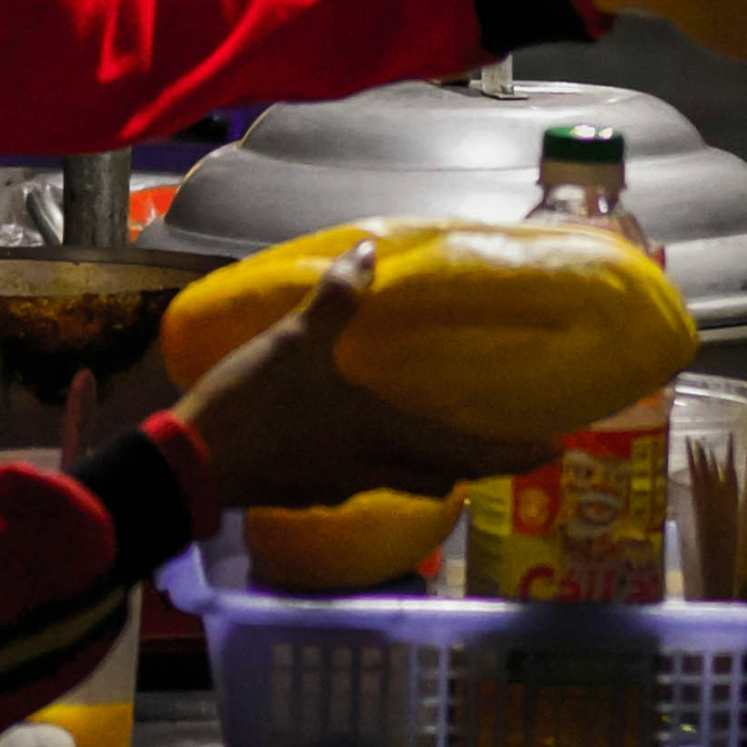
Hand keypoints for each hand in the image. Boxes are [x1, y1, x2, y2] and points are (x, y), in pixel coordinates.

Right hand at [169, 246, 561, 509]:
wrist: (192, 468)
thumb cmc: (255, 406)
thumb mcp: (295, 344)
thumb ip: (336, 302)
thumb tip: (368, 253)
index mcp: (384, 434)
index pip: (466, 451)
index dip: (511, 451)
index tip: (555, 449)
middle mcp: (375, 468)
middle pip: (445, 472)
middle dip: (482, 461)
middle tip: (510, 444)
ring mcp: (342, 486)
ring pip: (408, 479)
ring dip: (435, 464)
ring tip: (445, 437)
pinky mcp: (310, 492)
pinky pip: (367, 479)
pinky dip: (386, 464)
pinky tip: (369, 443)